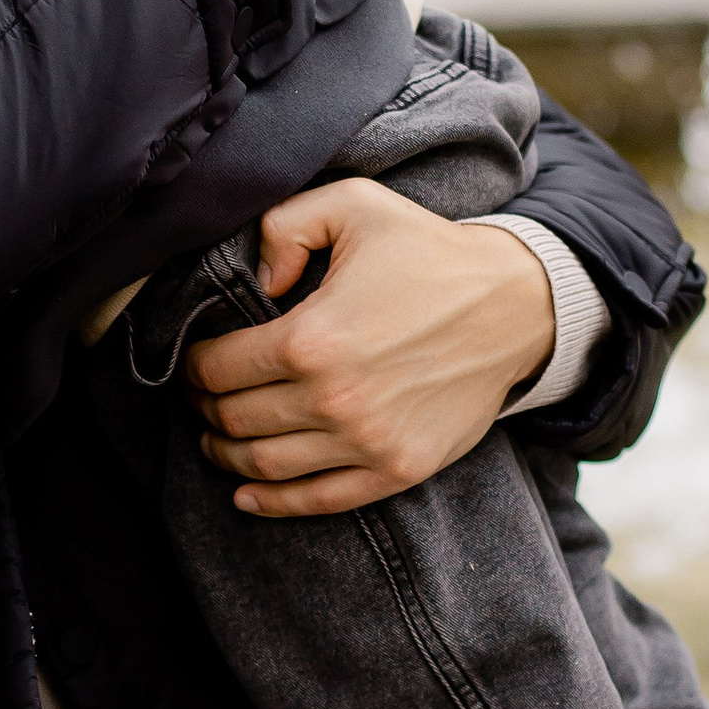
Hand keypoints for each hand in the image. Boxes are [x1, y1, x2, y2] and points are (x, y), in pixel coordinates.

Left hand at [186, 181, 556, 518]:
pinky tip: (246, 496)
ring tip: (217, 439)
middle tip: (202, 398)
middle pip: (236, 418)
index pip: (218, 368)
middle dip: (205, 409)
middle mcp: (334, 398)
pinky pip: (320, 500)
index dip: (193, 367)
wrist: (515, 305)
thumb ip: (283, 224)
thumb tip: (254, 280)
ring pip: (266, 464)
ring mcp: (367, 441)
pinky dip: (274, 504)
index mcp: (311, 338)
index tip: (194, 362)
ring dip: (228, 455)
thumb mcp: (353, 204)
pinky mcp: (398, 467)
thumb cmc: (429, 252)